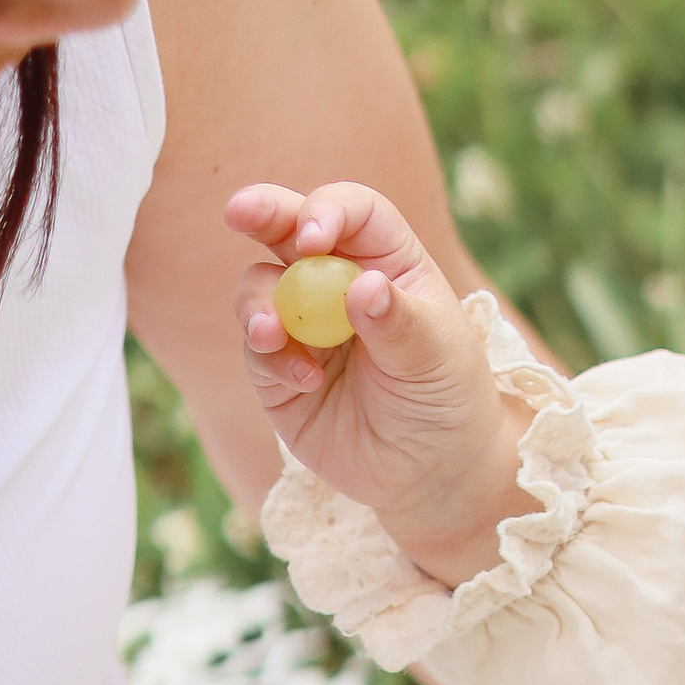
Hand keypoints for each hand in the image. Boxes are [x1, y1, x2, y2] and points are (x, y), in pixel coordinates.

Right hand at [225, 176, 531, 585]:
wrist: (431, 473)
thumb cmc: (446, 398)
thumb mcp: (437, 358)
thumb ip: (398, 323)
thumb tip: (362, 286)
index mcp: (386, 261)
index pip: (353, 213)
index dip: (328, 210)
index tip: (315, 237)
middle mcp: (335, 281)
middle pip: (288, 228)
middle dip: (260, 212)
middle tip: (239, 210)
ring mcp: (302, 324)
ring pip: (258, 287)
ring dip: (257, 303)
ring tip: (273, 333)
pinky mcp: (277, 371)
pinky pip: (257, 351)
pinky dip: (271, 358)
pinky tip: (305, 381)